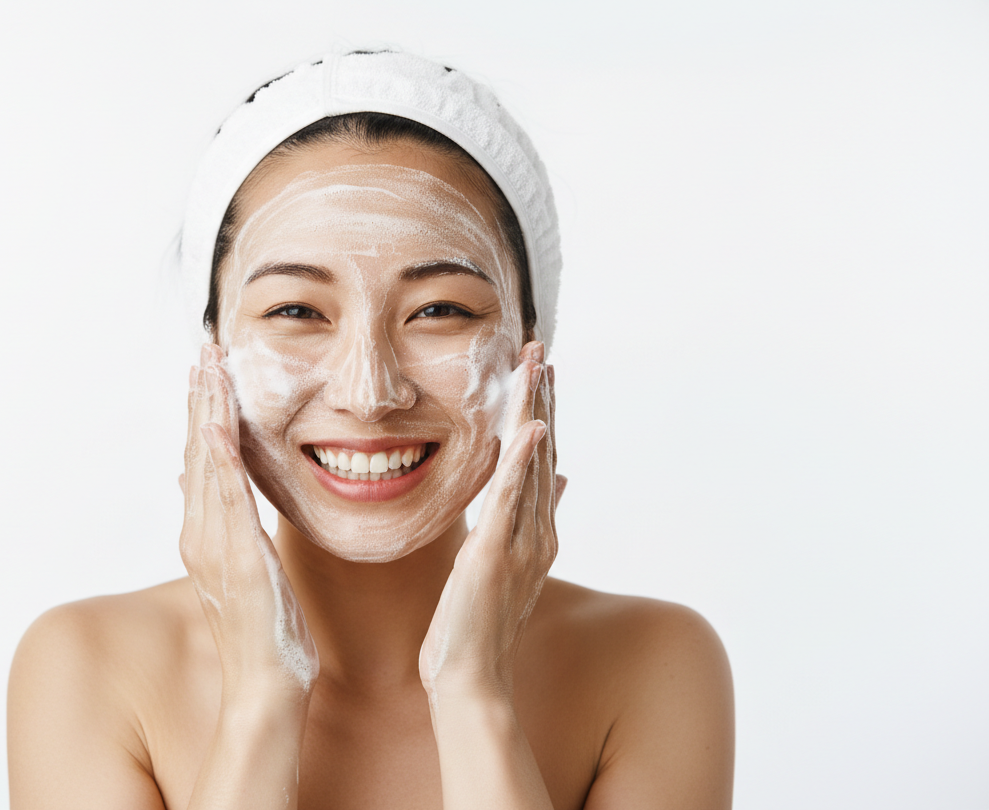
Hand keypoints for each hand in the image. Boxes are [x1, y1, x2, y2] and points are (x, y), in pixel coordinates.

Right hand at [180, 343, 318, 700]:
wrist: (266, 683)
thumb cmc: (266, 630)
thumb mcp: (246, 567)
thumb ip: (227, 524)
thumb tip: (207, 485)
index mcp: (206, 533)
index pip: (201, 457)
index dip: (202, 411)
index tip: (207, 368)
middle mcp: (201, 533)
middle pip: (197, 450)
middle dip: (200, 398)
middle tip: (204, 349)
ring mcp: (215, 545)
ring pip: (207, 465)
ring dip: (207, 413)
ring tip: (208, 367)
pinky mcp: (238, 558)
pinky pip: (226, 500)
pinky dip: (220, 461)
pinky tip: (219, 427)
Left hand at [419, 340, 562, 705]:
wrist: (470, 674)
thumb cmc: (480, 622)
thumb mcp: (505, 561)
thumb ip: (527, 519)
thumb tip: (554, 479)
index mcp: (535, 531)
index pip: (541, 459)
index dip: (542, 411)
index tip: (539, 370)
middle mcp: (537, 531)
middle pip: (543, 452)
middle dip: (542, 399)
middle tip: (540, 351)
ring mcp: (520, 542)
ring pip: (531, 465)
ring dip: (535, 413)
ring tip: (538, 368)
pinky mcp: (496, 554)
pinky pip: (511, 501)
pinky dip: (522, 463)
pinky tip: (528, 428)